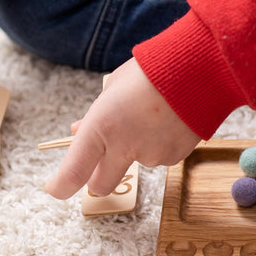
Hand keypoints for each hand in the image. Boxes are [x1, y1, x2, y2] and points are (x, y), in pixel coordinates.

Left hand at [48, 57, 200, 199]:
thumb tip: (80, 132)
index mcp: (101, 127)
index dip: (60, 186)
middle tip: (102, 162)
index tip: (55, 188)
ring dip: (136, 149)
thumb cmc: (153, 70)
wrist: (200, 68)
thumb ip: (95, 115)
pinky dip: (160, 144)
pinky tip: (169, 119)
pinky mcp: (175, 157)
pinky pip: (160, 157)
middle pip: (100, 185)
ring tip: (152, 115)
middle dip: (97, 178)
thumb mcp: (112, 87)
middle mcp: (124, 148)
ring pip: (135, 164)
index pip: (73, 172)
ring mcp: (151, 156)